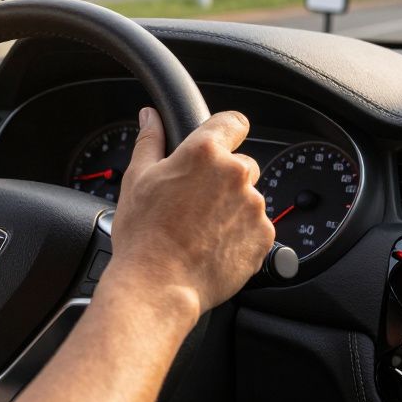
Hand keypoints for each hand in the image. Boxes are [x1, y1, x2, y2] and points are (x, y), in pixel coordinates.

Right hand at [102, 107, 274, 317]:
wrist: (158, 284)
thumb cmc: (143, 234)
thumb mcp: (137, 179)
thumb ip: (150, 140)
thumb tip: (151, 117)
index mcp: (204, 153)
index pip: (233, 122)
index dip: (226, 131)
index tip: (220, 142)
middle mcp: (235, 175)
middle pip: (241, 165)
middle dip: (222, 178)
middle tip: (195, 201)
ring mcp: (253, 207)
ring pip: (248, 198)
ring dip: (232, 208)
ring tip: (201, 229)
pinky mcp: (264, 237)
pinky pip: (256, 227)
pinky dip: (240, 234)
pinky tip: (213, 245)